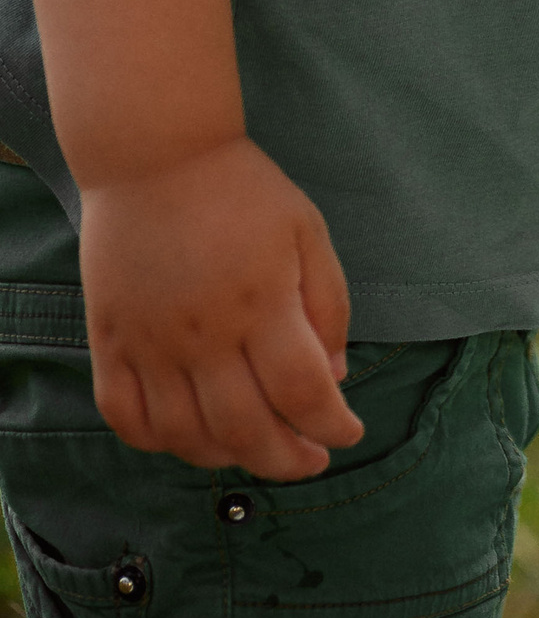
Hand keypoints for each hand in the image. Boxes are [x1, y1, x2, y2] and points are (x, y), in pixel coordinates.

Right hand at [80, 138, 362, 480]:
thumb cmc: (243, 191)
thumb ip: (327, 307)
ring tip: (257, 450)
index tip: (347, 434)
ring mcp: (151, 343)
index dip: (331, 426)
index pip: (303, 393)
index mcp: (262, 304)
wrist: (156, 156)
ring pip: (186, 436)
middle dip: (288, 460)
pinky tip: (188, 436)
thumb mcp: (308, 234)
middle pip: (247, 429)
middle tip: (311, 461)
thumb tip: (334, 377)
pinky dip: (157, 441)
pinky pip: (126, 416)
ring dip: (227, 458)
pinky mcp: (111, 342)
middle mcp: (204, 334)